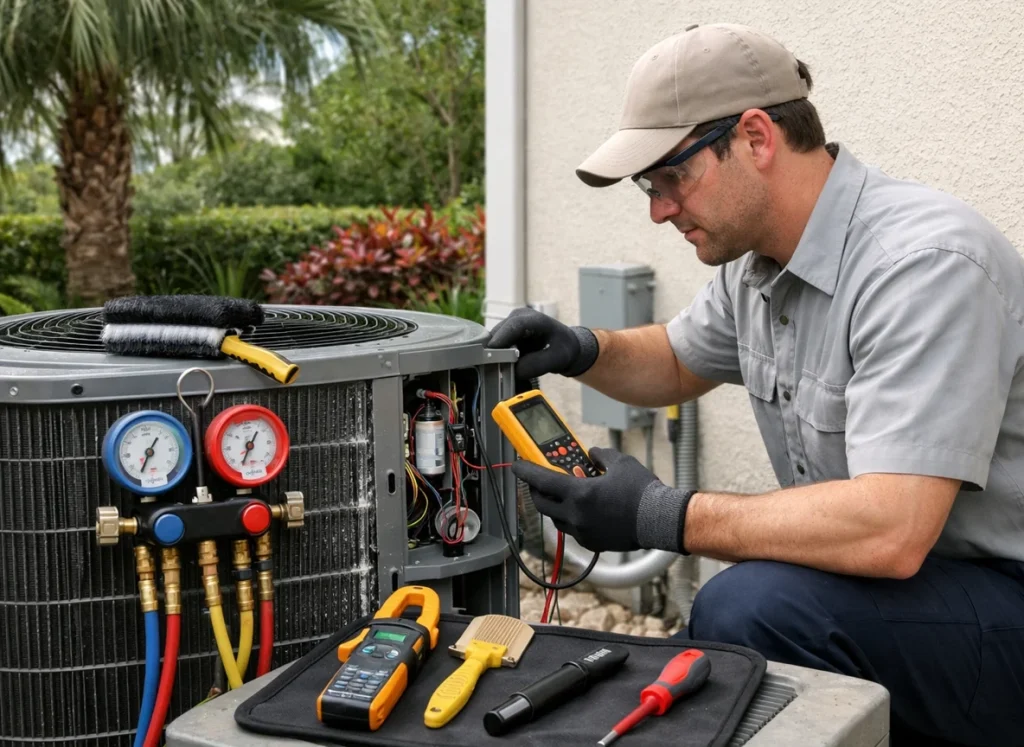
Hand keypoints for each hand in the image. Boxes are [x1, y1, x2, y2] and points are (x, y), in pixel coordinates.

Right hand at [488, 307, 599, 379]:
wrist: (565, 346)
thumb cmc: (563, 349)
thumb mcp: (556, 359)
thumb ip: (536, 365)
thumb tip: (514, 371)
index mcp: (534, 318)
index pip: (514, 326)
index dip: (501, 339)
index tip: (489, 354)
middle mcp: (518, 317)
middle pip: (498, 333)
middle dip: (494, 352)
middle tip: (495, 371)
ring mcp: (510, 323)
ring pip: (494, 340)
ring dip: (495, 355)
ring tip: (503, 370)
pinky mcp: (506, 333)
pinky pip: (496, 345)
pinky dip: (498, 356)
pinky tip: (505, 366)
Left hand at [511, 447, 694, 553]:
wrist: (660, 520)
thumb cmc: (642, 492)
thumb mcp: (619, 463)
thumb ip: (599, 456)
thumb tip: (591, 454)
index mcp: (579, 494)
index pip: (542, 481)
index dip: (526, 472)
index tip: (516, 466)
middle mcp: (576, 516)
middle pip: (543, 504)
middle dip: (537, 491)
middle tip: (538, 481)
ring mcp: (583, 532)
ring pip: (557, 519)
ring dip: (555, 505)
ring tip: (563, 494)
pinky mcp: (593, 543)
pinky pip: (573, 530)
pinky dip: (572, 518)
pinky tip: (582, 509)